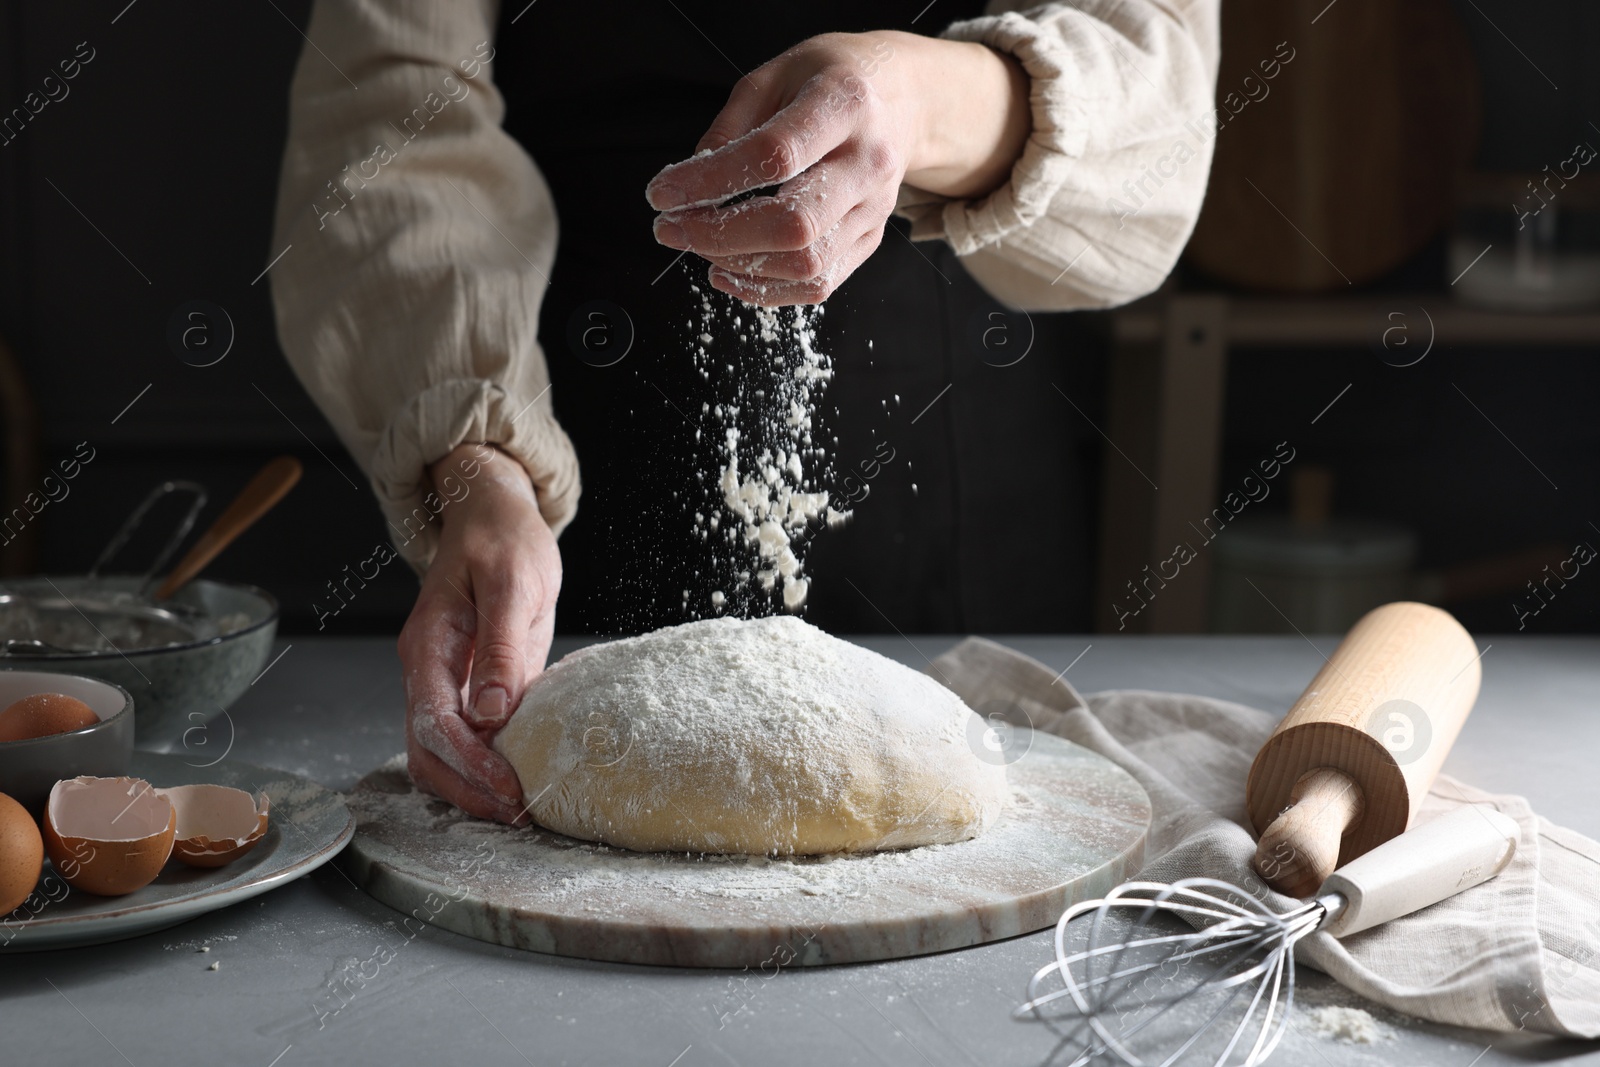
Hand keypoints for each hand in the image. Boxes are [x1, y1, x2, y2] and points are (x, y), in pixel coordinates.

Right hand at [397, 443, 560, 824]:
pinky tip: (510, 778)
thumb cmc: (504, 542)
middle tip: (518, 813)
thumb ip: (503, 647)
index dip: (471, 764)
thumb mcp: (513, 584)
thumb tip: (492, 713)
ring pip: (433, 753)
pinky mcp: (457, 684)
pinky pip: (454, 737)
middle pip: (426, 751)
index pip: (436, 722)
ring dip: (469, 786)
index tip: (510, 789)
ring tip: (516, 806)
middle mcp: (422, 668)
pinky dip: (476, 767)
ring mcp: (436, 679)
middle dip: (468, 790)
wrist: (490, 516)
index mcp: (430, 643)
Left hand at [646, 30, 1028, 305]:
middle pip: (795, 223)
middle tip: (671, 229)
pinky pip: (819, 284)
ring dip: (739, 266)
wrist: (903, 98)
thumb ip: (732, 126)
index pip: (774, 156)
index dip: (711, 182)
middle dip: (719, 236)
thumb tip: (691, 183)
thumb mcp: (775, 74)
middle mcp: (867, 162)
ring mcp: (874, 207)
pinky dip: (766, 289)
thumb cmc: (831, 81)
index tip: (663, 194)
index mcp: (843, 105)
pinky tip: (729, 273)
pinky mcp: (870, 238)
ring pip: (807, 265)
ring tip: (698, 246)